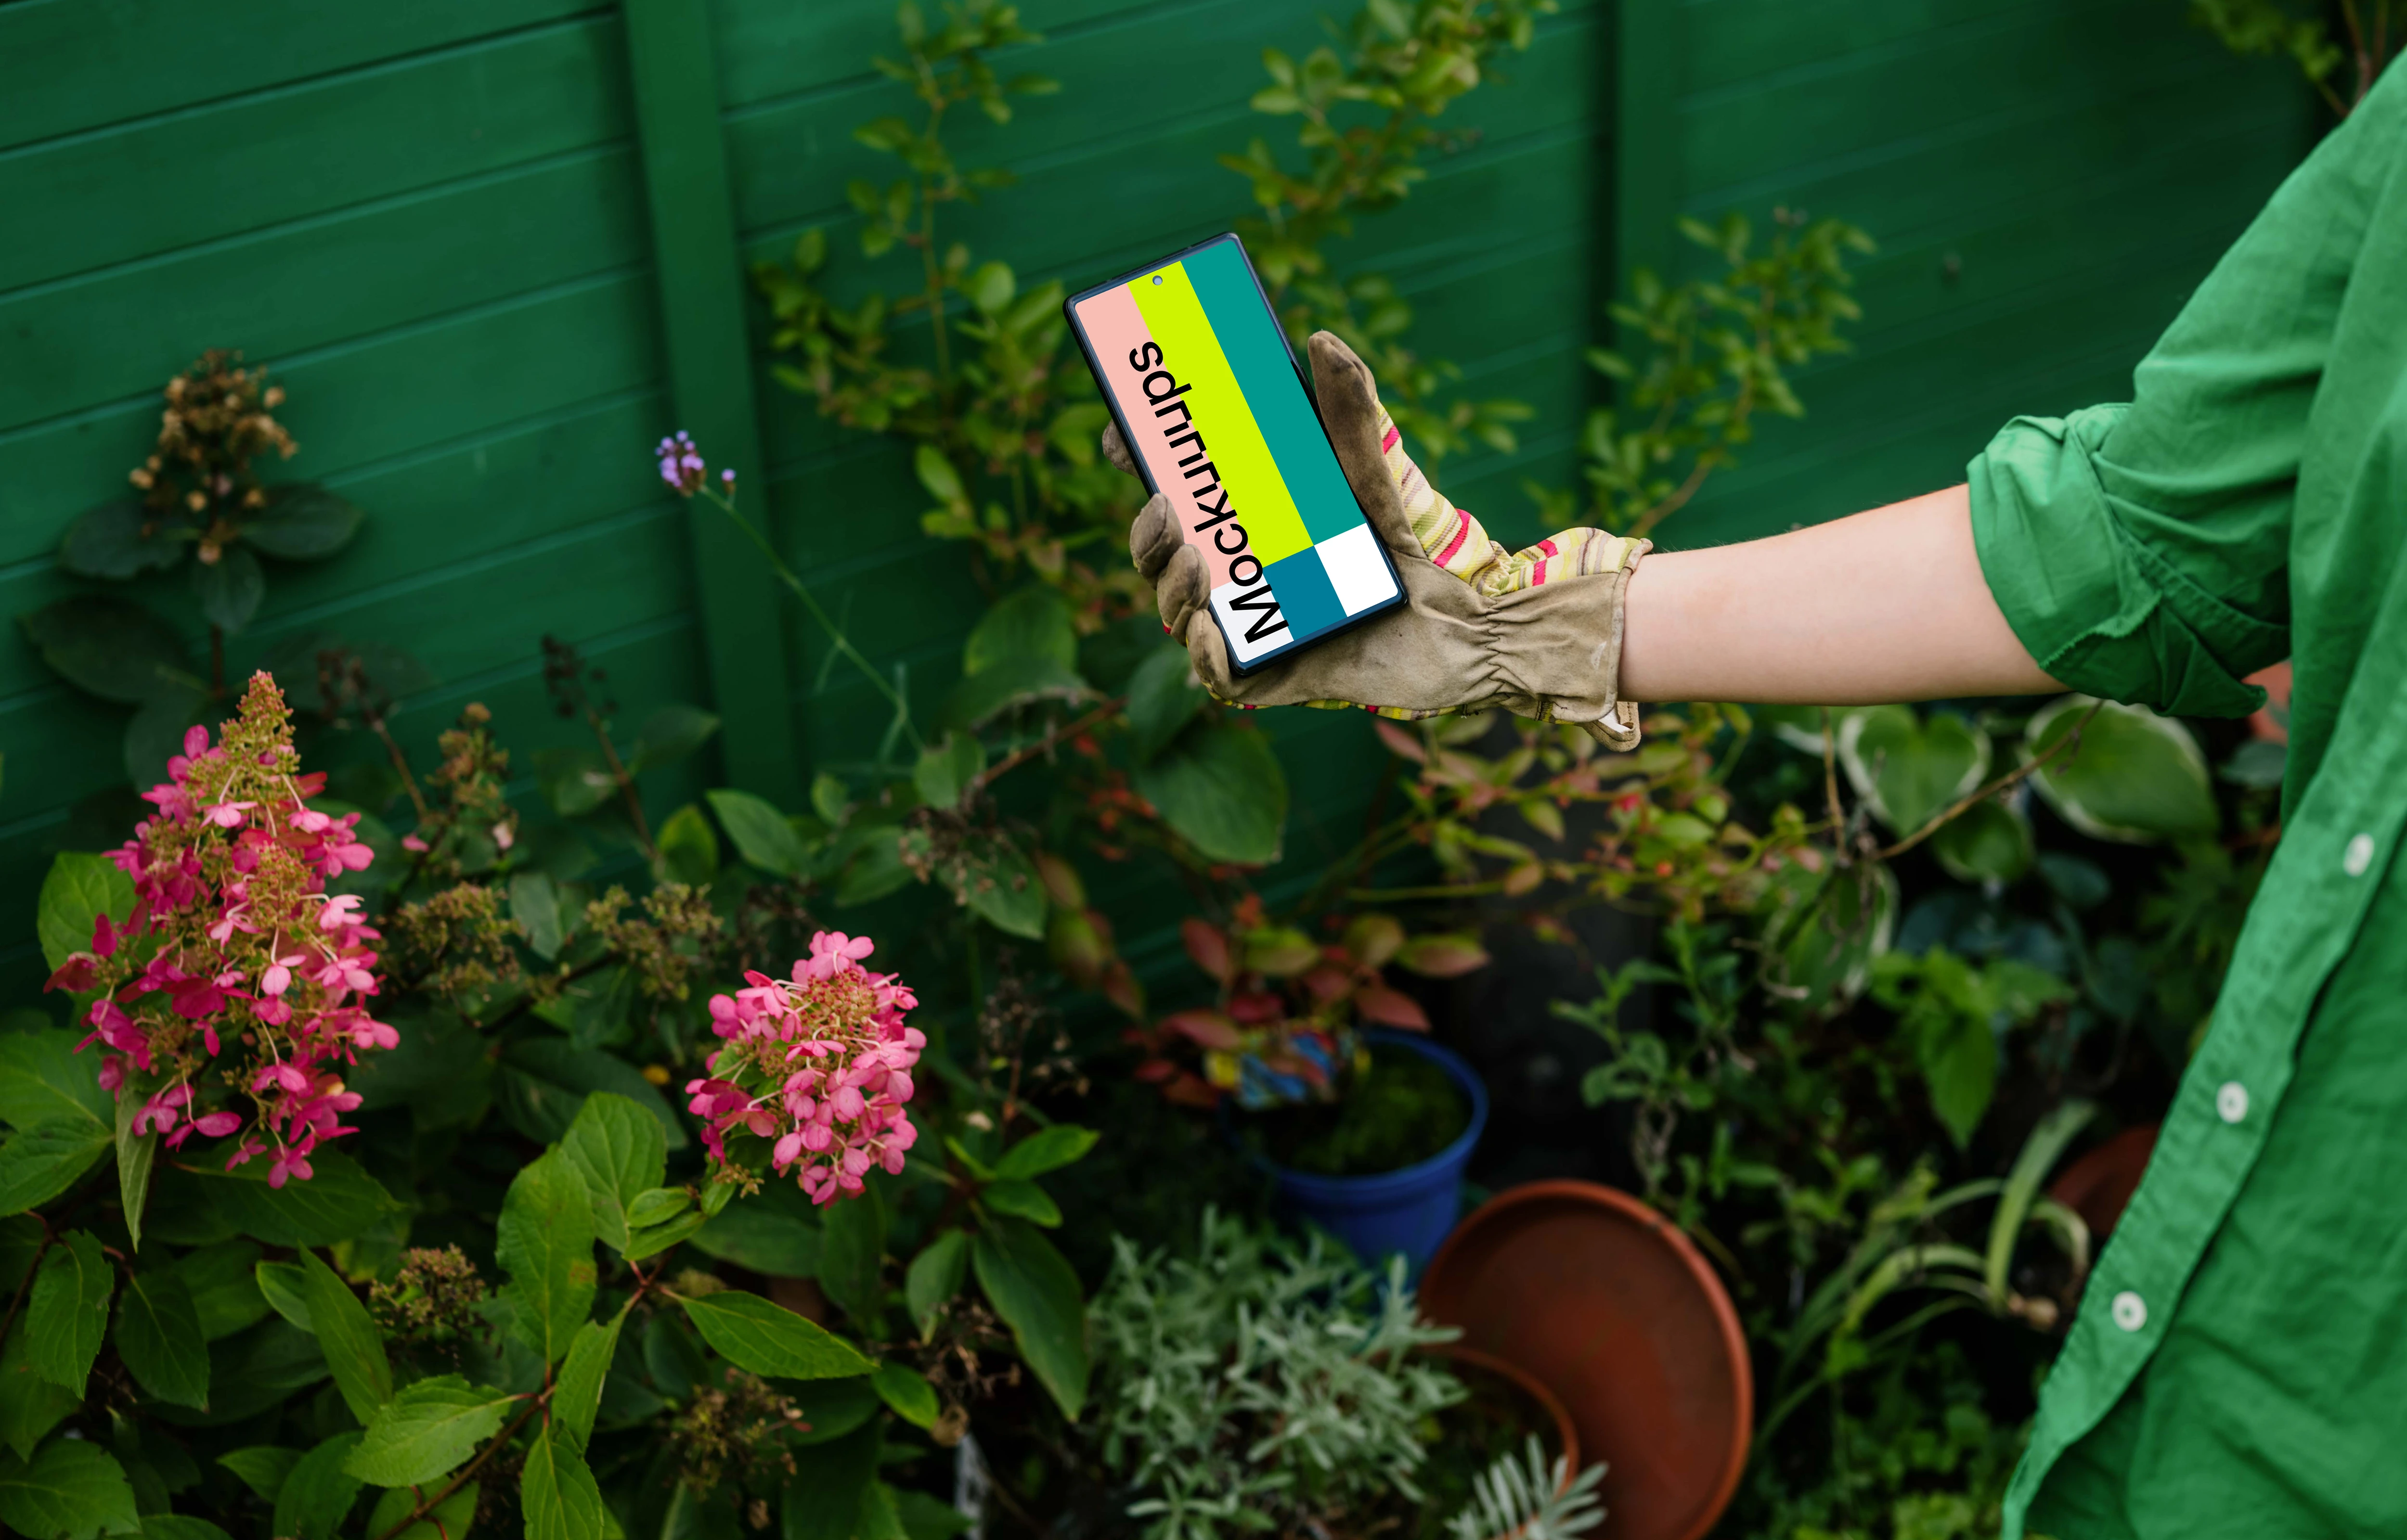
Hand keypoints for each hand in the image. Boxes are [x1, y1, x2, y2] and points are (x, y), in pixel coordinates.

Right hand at [1109, 331, 1650, 746]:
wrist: (1464, 623)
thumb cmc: (1408, 548)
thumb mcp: (1374, 476)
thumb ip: (1351, 413)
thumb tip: (1325, 340)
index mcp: (1245, 524)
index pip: (1173, 497)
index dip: (1139, 467)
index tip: (1122, 436)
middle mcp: (1238, 575)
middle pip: (1161, 557)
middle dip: (1146, 534)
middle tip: (1163, 505)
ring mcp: (1254, 626)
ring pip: (1180, 613)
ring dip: (1170, 587)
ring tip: (1197, 559)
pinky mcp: (1277, 676)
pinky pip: (1220, 676)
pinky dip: (1205, 654)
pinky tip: (1211, 628)